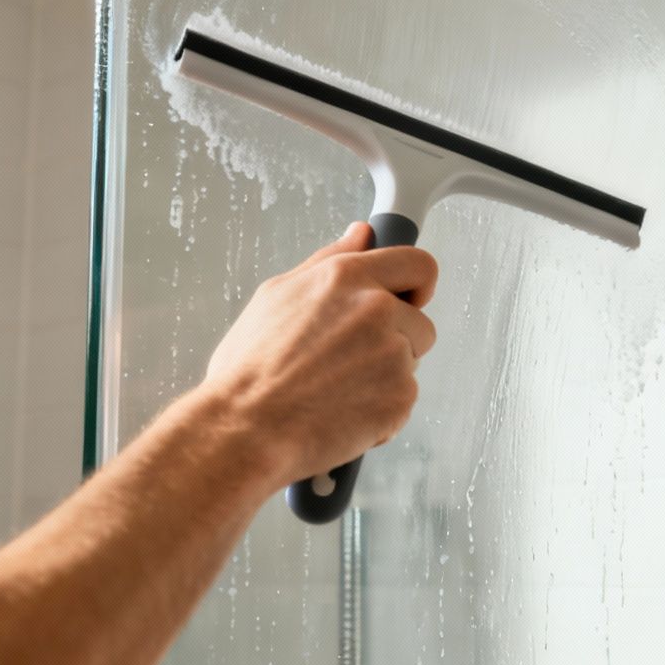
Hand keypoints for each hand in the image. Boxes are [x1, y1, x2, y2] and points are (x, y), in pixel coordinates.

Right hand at [200, 222, 439, 488]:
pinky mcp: (400, 398)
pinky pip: (404, 399)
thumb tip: (361, 234)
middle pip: (419, 321)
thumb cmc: (249, 369)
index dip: (417, 284)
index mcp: (347, 278)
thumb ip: (330, 260)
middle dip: (396, 339)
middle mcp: (376, 310)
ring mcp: (393, 355)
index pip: (418, 264)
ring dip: (386, 375)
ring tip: (337, 388)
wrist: (245, 430)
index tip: (410, 299)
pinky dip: (381, 409)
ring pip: (410, 362)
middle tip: (351, 359)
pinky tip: (342, 412)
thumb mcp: (276, 295)